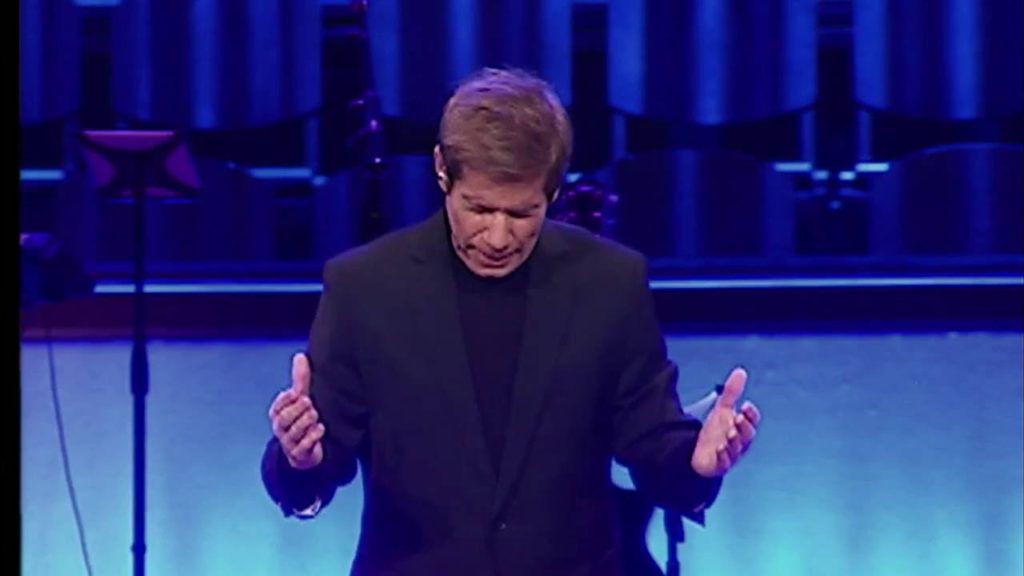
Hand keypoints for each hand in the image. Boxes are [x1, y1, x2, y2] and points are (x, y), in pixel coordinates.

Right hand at [269, 353, 324, 469]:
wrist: (305, 451)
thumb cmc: (301, 420)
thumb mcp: (301, 399)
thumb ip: (301, 379)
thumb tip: (300, 356)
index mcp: (278, 414)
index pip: (278, 406)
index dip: (286, 399)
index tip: (297, 393)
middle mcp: (280, 429)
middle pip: (285, 418)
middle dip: (297, 409)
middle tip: (309, 403)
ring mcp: (288, 443)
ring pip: (294, 432)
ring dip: (306, 422)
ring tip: (315, 415)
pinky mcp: (298, 455)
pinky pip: (303, 447)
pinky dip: (312, 437)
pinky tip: (320, 429)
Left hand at [691, 367, 760, 477]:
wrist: (700, 453)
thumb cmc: (716, 432)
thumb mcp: (722, 410)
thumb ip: (731, 392)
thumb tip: (741, 371)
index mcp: (742, 428)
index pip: (752, 421)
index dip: (751, 415)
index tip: (745, 406)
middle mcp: (739, 442)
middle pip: (747, 435)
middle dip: (744, 427)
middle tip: (738, 418)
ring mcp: (730, 454)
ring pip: (736, 449)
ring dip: (735, 441)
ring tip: (730, 432)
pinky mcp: (719, 465)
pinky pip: (724, 462)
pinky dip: (723, 456)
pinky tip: (719, 448)